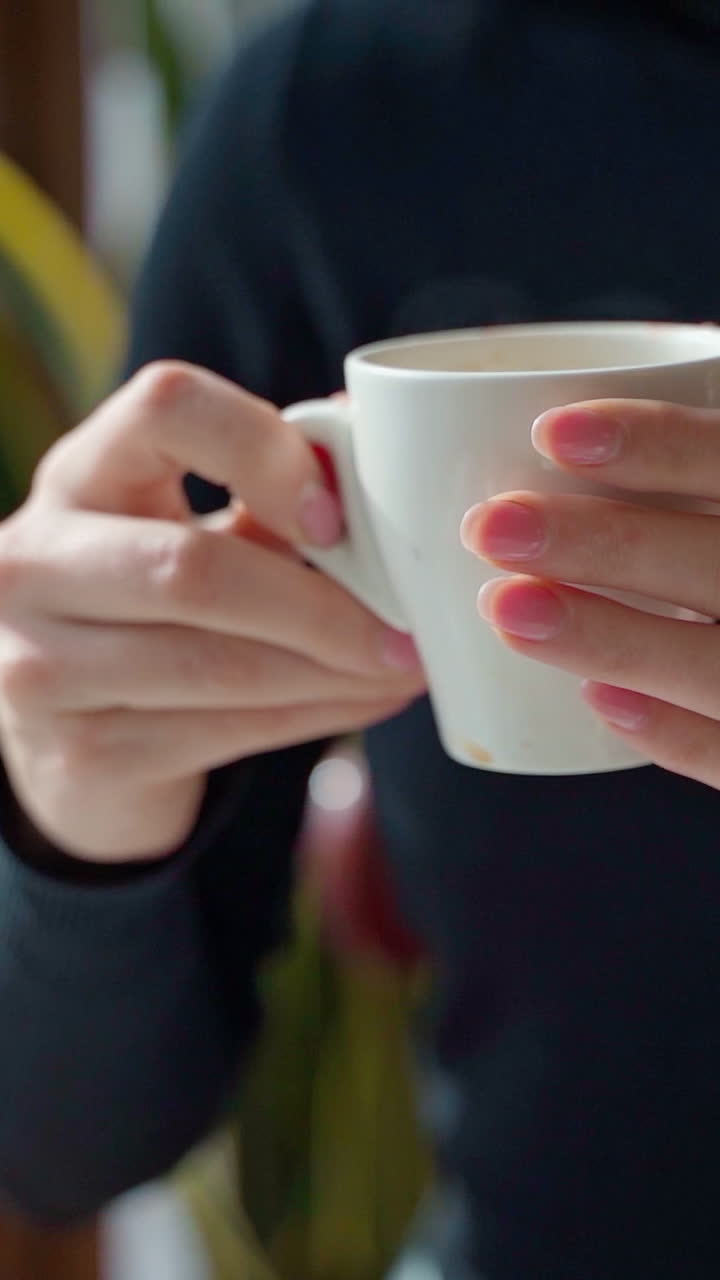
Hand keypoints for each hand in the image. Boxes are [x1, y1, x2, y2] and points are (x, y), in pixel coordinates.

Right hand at [0, 363, 423, 863]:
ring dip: (336, 671)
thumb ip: (266, 496)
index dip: (264, 451)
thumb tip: (374, 446)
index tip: (333, 517)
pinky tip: (367, 699)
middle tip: (408, 626)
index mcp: (78, 475)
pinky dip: (319, 715)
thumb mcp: (184, 531)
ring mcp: (44, 665)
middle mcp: (36, 563)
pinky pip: (229, 732)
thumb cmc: (146, 606)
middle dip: (323, 607)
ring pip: (220, 665)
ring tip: (405, 666)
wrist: (61, 734)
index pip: (165, 408)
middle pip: (194, 570)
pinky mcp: (83, 752)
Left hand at [460, 398, 719, 786]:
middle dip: (608, 544)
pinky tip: (596, 699)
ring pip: (717, 665)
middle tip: (490, 528)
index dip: (662, 442)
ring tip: (505, 609)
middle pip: (719, 561)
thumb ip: (690, 469)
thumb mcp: (719, 505)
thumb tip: (548, 428)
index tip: (550, 432)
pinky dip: (676, 733)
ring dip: (613, 637)